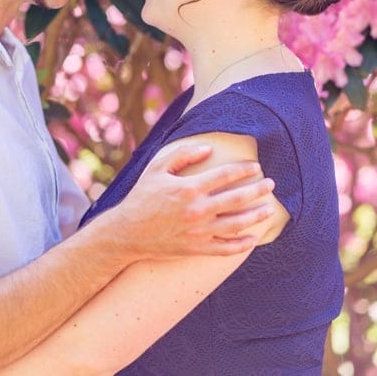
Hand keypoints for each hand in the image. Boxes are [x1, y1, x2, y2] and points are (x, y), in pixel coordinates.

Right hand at [113, 144, 275, 258]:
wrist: (127, 231)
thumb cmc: (142, 196)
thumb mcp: (156, 169)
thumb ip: (182, 155)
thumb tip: (209, 149)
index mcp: (188, 188)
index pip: (225, 175)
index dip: (244, 170)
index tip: (256, 167)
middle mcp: (197, 209)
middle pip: (237, 199)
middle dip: (258, 190)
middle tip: (271, 185)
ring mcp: (199, 231)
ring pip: (237, 224)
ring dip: (257, 215)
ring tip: (269, 209)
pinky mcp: (197, 248)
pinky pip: (226, 248)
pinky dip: (242, 244)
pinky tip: (252, 237)